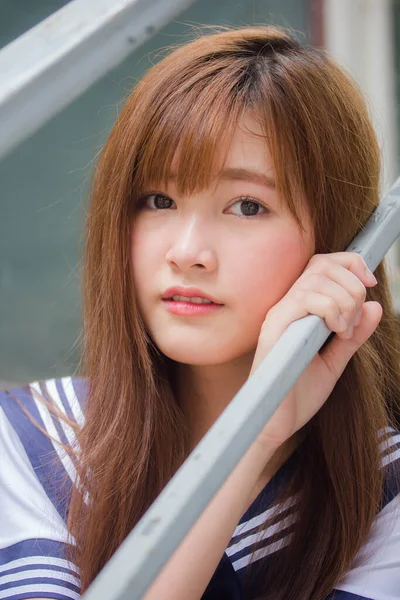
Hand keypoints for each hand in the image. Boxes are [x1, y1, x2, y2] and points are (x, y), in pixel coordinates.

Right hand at [249, 252, 382, 449]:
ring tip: (345, 331)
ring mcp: (278, 316)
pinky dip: (330, 309)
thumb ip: (355, 335)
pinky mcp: (274, 329)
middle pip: (323, 265)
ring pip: (317, 279)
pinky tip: (335, 332)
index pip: (322, 264)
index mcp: (298, 309)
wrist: (275, 423)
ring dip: (344, 300)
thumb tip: (375, 306)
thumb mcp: (335, 361)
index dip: (350, 265)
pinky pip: (305, 300)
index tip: (369, 283)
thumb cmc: (298, 394)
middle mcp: (285, 306)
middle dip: (352, 286)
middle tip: (355, 321)